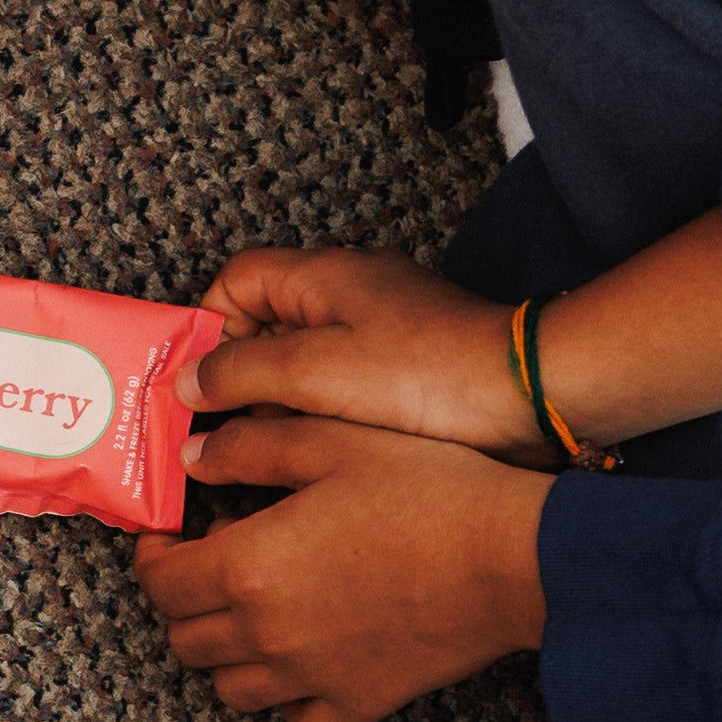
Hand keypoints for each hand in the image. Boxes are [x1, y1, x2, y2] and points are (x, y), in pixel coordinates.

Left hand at [131, 418, 551, 721]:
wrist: (512, 557)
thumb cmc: (426, 489)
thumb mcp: (331, 439)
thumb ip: (250, 447)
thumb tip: (193, 457)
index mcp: (246, 568)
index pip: (160, 583)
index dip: (152, 558)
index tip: (169, 537)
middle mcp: (266, 634)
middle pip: (187, 640)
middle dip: (186, 602)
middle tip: (214, 567)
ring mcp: (312, 678)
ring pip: (232, 689)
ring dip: (229, 654)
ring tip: (258, 613)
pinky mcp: (361, 703)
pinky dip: (291, 707)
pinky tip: (309, 667)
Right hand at [187, 253, 536, 460]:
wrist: (533, 396)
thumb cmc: (428, 376)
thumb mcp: (313, 373)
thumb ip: (240, 374)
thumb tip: (187, 385)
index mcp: (326, 275)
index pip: (238, 280)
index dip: (209, 328)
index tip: (199, 382)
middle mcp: (355, 290)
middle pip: (268, 321)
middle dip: (240, 373)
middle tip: (224, 426)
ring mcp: (387, 327)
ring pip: (306, 357)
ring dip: (283, 398)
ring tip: (275, 444)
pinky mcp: (413, 364)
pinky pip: (346, 380)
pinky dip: (325, 410)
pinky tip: (328, 447)